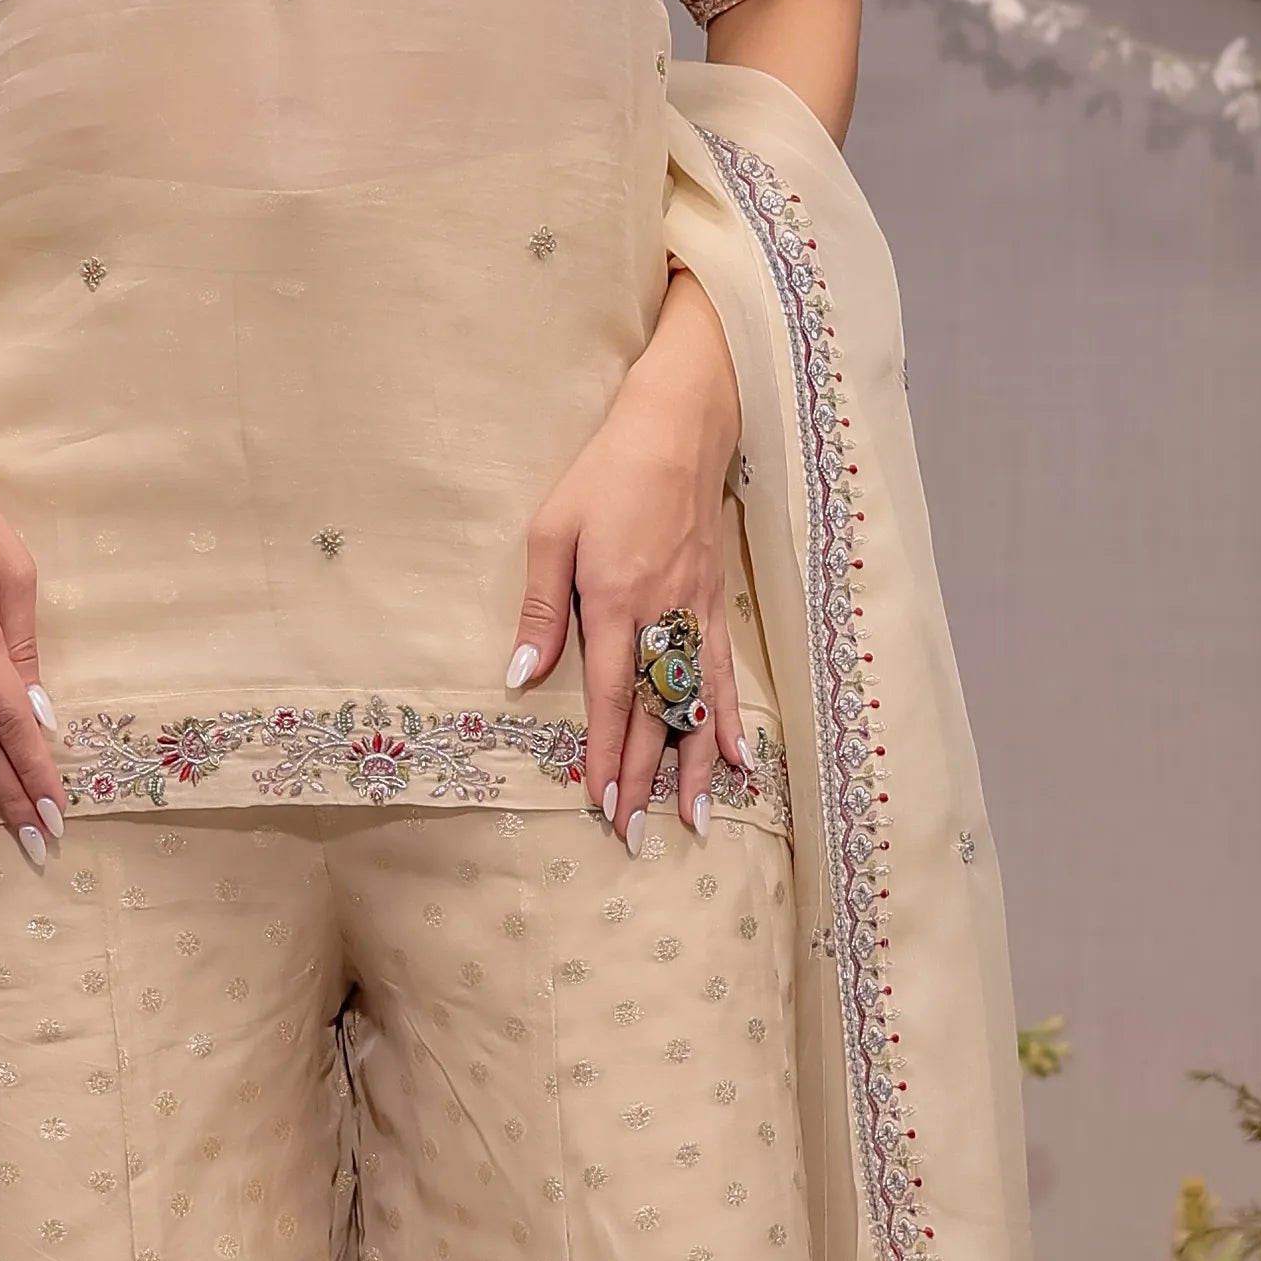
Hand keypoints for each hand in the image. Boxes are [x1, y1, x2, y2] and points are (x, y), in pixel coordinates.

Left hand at [507, 270, 746, 840]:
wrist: (678, 429)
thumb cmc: (604, 475)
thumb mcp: (550, 531)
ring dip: (693, 765)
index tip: (599, 801)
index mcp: (614, 600)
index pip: (612, 695)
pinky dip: (729, 719)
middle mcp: (660, 615)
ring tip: (693, 817)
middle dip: (645, 777)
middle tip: (637, 832)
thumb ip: (540, 609)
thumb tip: (522, 674)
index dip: (606, 753)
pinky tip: (737, 758)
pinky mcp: (715, 602)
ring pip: (697, 703)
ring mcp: (695, 612)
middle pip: (656, 713)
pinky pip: (725, 673)